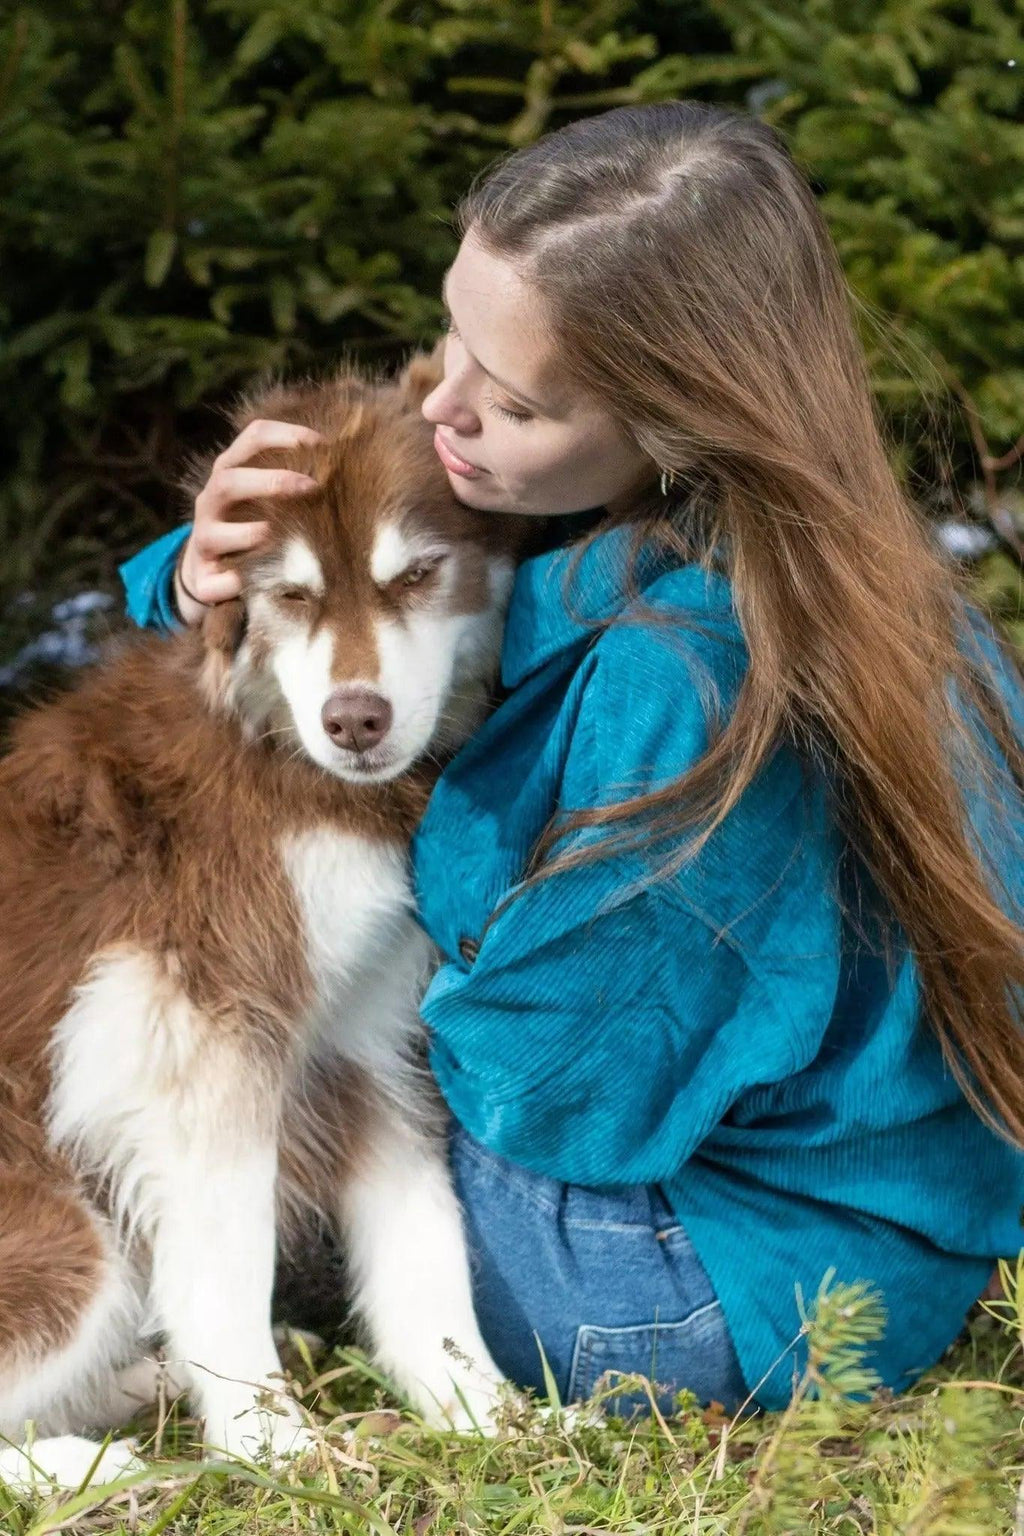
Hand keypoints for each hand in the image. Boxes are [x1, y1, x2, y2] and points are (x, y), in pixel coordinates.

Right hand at [175, 419, 321, 624]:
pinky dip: (235, 584)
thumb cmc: (252, 526)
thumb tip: (347, 467)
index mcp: (230, 473)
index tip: (322, 443)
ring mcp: (202, 540)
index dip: (286, 434)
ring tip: (280, 540)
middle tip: (311, 487)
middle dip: (270, 482)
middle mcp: (210, 501)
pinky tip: (259, 585)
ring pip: (213, 534)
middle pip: (228, 481)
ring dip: (250, 535)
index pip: (252, 438)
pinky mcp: (201, 578)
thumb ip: (294, 482)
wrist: (210, 571)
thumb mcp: (268, 498)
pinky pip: (214, 583)